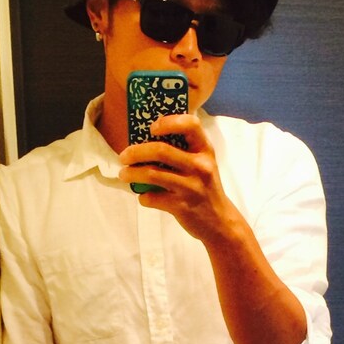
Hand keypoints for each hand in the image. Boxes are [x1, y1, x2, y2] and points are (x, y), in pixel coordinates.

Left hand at [119, 115, 239, 242]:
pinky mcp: (182, 207)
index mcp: (205, 150)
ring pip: (152, 174)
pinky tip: (143, 196)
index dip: (168, 122)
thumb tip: (147, 139)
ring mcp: (191, 187)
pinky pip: (152, 198)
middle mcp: (200, 166)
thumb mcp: (203, 163)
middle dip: (135, 152)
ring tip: (123, 174)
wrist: (219, 222)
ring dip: (132, 173)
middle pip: (160, 151)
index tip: (151, 128)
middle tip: (123, 156)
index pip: (190, 125)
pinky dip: (143, 197)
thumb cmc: (205, 187)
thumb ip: (185, 150)